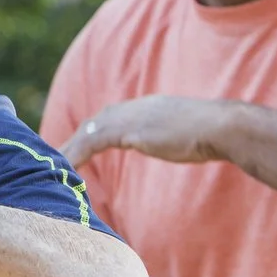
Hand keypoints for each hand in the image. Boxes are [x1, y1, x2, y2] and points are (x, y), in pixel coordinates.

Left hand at [62, 96, 242, 167]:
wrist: (223, 127)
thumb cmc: (217, 135)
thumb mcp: (190, 134)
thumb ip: (180, 136)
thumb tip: (191, 144)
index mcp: (150, 107)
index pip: (114, 117)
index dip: (96, 130)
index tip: (82, 144)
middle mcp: (136, 108)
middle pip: (96, 121)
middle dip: (76, 138)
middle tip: (57, 155)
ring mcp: (131, 117)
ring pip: (89, 131)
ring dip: (70, 148)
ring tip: (53, 166)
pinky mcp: (128, 130)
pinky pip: (91, 142)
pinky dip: (76, 154)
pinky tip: (65, 169)